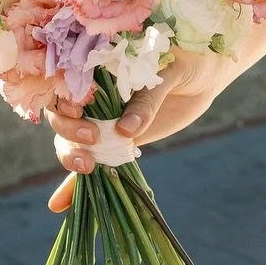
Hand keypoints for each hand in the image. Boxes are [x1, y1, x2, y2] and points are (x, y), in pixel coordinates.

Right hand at [45, 48, 220, 212]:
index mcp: (101, 68)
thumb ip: (146, 100)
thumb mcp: (169, 72)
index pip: (67, 85)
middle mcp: (95, 96)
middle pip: (63, 116)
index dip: (66, 100)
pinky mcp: (115, 141)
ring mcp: (103, 121)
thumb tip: (125, 132)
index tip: (79, 111)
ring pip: (71, 141)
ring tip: (87, 168)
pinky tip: (60, 204)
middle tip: (93, 140)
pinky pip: (92, 162)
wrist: (205, 74)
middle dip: (69, 131)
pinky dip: (73, 185)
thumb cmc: (187, 60)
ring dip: (70, 157)